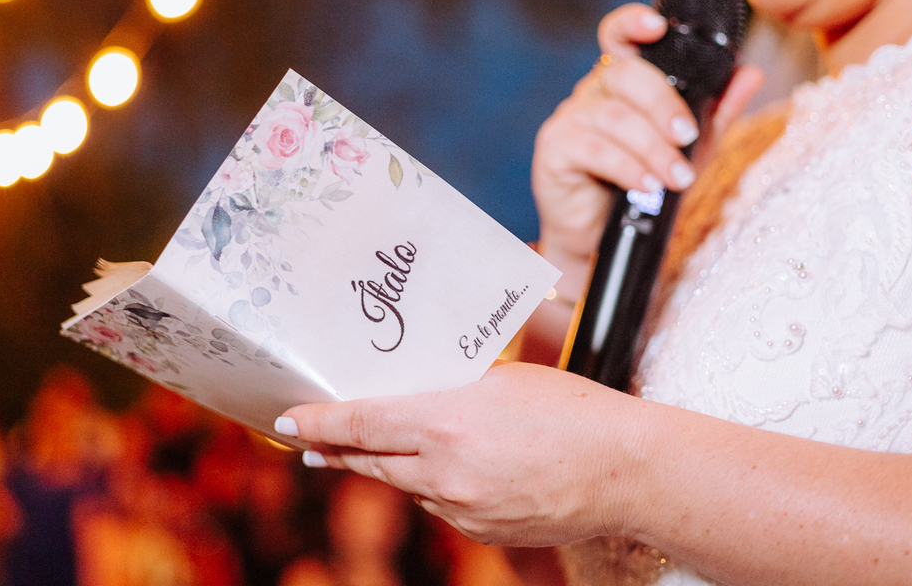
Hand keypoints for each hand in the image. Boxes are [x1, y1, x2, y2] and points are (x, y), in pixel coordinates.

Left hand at [280, 362, 649, 546]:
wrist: (624, 471)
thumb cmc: (572, 411)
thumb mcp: (503, 381)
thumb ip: (452, 390)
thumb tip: (418, 396)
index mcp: (445, 422)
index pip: (362, 423)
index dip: (319, 423)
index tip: (287, 421)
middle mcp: (444, 472)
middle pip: (371, 462)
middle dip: (336, 452)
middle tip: (309, 443)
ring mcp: (462, 509)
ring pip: (407, 485)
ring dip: (389, 468)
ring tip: (374, 453)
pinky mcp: (481, 532)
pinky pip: (440, 505)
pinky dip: (433, 487)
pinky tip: (445, 472)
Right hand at [532, 3, 763, 284]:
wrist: (603, 239)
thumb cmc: (643, 187)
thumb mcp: (691, 149)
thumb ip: (717, 111)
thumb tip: (750, 72)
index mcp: (622, 83)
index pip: (618, 36)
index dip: (632, 23)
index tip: (658, 26)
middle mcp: (592, 93)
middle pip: (624, 74)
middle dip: (663, 104)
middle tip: (688, 138)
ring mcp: (569, 118)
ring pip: (614, 117)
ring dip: (652, 148)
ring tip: (675, 177)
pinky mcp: (554, 149)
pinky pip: (592, 149)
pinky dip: (626, 167)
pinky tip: (646, 185)